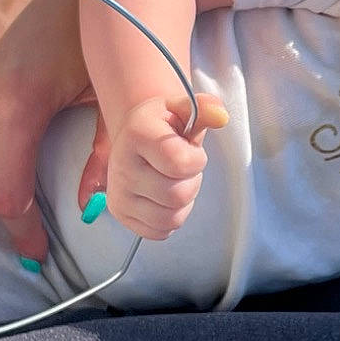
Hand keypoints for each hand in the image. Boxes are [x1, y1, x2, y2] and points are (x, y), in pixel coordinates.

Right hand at [102, 90, 229, 239]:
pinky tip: (164, 198)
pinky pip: (160, 231)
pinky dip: (170, 218)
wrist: (136, 136)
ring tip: (173, 182)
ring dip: (182, 204)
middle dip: (191, 183)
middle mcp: (121, 166)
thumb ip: (205, 109)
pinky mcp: (121, 214)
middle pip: (176, 196)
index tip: (190, 151)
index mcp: (137, 134)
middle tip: (181, 169)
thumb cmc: (163, 126)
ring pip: (170, 219)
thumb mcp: (184, 110)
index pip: (179, 164)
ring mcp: (119, 194)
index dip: (196, 160)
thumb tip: (220, 116)